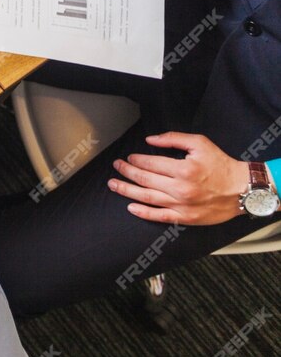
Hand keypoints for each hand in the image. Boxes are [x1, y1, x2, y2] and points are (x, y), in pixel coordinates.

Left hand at [108, 132, 250, 224]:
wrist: (242, 189)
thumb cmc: (222, 165)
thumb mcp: (200, 143)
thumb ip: (173, 138)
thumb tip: (150, 139)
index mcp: (183, 169)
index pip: (150, 163)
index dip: (136, 159)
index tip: (129, 157)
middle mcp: (180, 188)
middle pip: (144, 179)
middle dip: (127, 171)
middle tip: (117, 166)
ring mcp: (182, 205)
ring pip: (147, 197)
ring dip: (126, 190)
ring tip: (113, 185)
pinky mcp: (186, 218)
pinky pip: (159, 216)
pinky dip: (143, 212)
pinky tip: (131, 207)